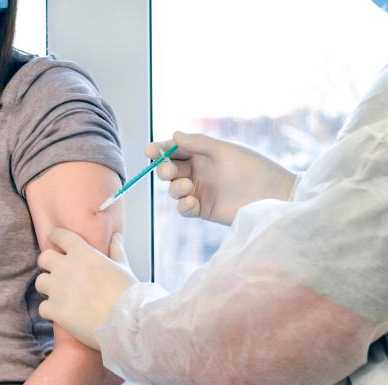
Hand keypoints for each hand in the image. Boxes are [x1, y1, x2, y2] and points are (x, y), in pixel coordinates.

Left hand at [35, 229, 137, 349]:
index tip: (57, 243)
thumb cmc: (128, 294)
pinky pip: (42, 307)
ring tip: (60, 296)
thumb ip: (116, 250)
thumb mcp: (123, 267)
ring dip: (48, 288)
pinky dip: (50, 311)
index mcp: (83, 253)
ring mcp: (58, 289)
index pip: (59, 236)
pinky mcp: (55, 310)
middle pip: (43, 258)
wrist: (127, 322)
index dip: (56, 238)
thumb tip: (116, 236)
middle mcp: (66, 267)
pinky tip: (61, 314)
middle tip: (57, 274)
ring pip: (39, 282)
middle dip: (48, 265)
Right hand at [148, 132, 297, 224]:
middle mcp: (198, 172)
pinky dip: (183, 206)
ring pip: (173, 190)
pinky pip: (184, 209)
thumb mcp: (224, 151)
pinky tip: (191, 202)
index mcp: (202, 154)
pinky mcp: (203, 210)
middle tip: (169, 171)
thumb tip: (173, 135)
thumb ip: (198, 143)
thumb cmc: (252, 168)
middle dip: (164, 169)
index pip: (174, 150)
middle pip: (169, 170)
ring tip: (187, 186)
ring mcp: (199, 191)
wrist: (273, 195)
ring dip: (175, 188)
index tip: (149, 151)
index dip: (159, 150)